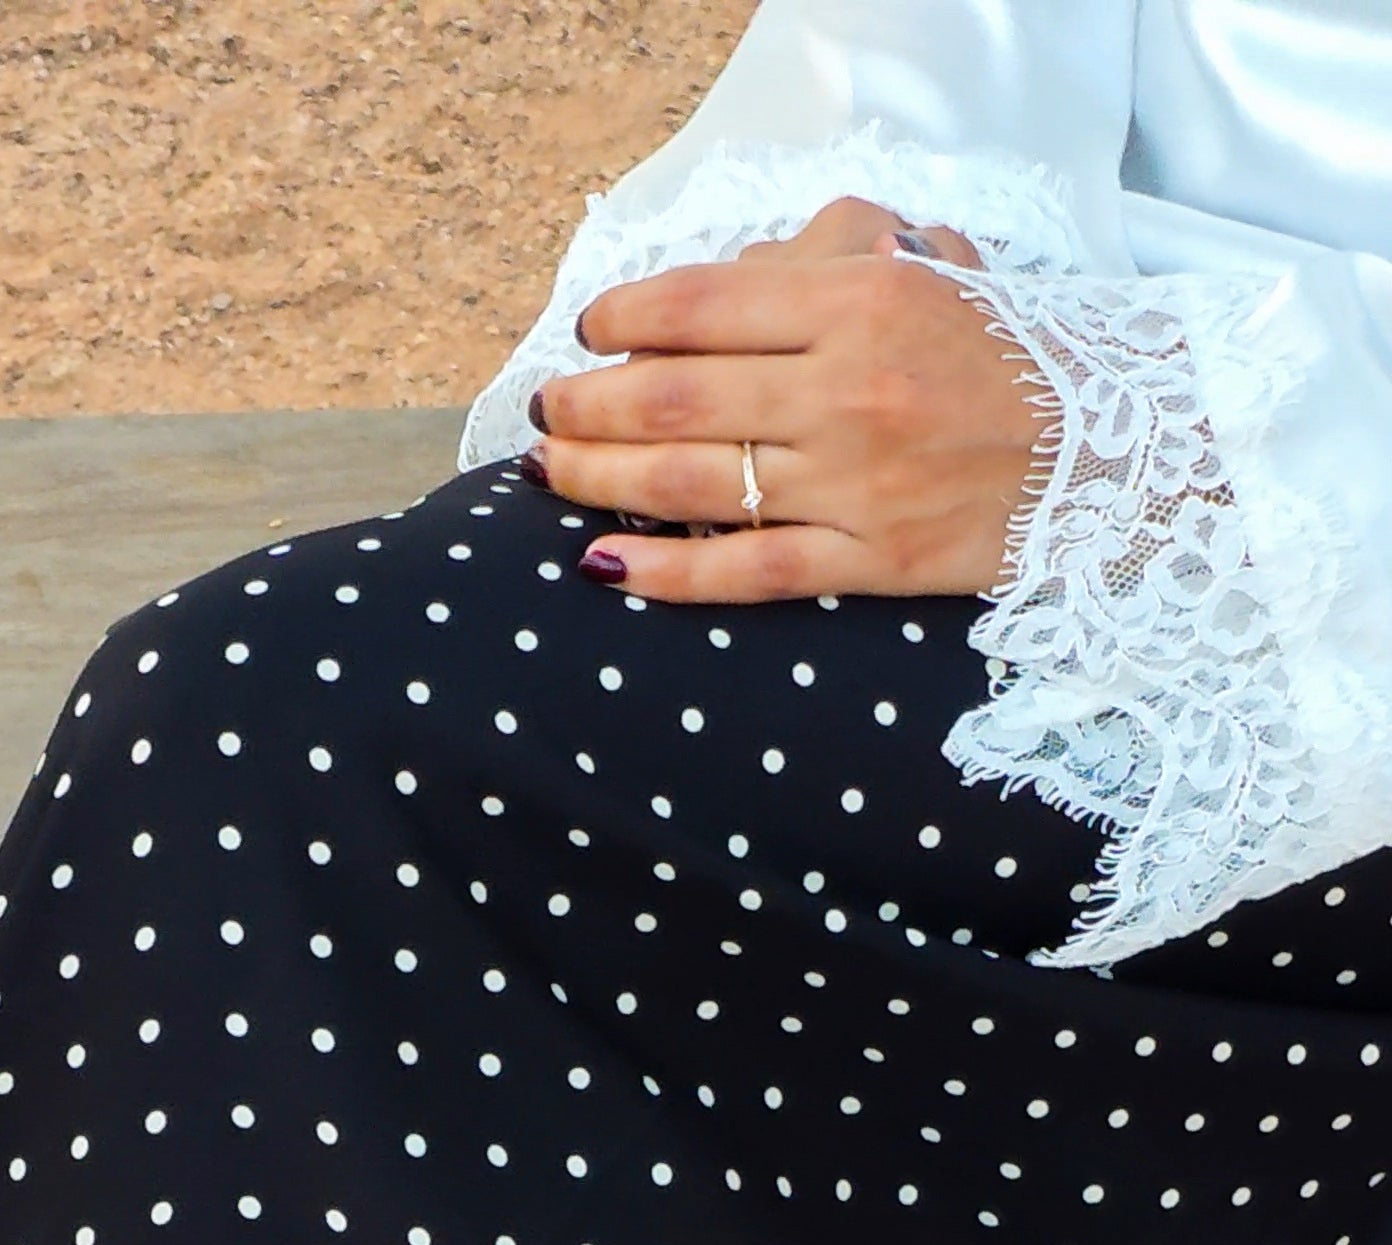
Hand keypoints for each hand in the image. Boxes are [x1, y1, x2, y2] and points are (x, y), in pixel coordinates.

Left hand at [526, 194, 1049, 603]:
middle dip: (589, 403)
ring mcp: (855, 483)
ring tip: (551, 471)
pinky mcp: (870, 563)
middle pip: (675, 397)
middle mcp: (848, 389)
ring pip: (694, 481)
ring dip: (602, 477)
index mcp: (861, 299)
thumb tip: (719, 287)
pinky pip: (745, 571)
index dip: (622, 318)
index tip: (588, 333)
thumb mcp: (925, 268)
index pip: (703, 303)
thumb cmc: (1003, 352)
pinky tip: (605, 565)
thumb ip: (823, 258)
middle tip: (545, 409)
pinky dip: (666, 571)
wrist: (1112, 449)